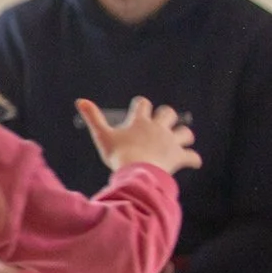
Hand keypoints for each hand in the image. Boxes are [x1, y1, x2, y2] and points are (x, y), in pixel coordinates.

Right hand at [80, 96, 201, 174]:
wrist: (137, 172)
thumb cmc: (119, 154)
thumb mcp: (102, 136)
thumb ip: (93, 117)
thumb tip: (80, 100)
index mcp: (140, 121)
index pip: (143, 104)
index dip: (141, 105)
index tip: (138, 109)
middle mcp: (158, 128)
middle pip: (168, 113)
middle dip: (166, 116)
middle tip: (160, 122)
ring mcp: (170, 142)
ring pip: (185, 132)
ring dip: (183, 135)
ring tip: (179, 140)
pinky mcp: (179, 156)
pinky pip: (192, 156)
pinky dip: (193, 159)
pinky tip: (192, 161)